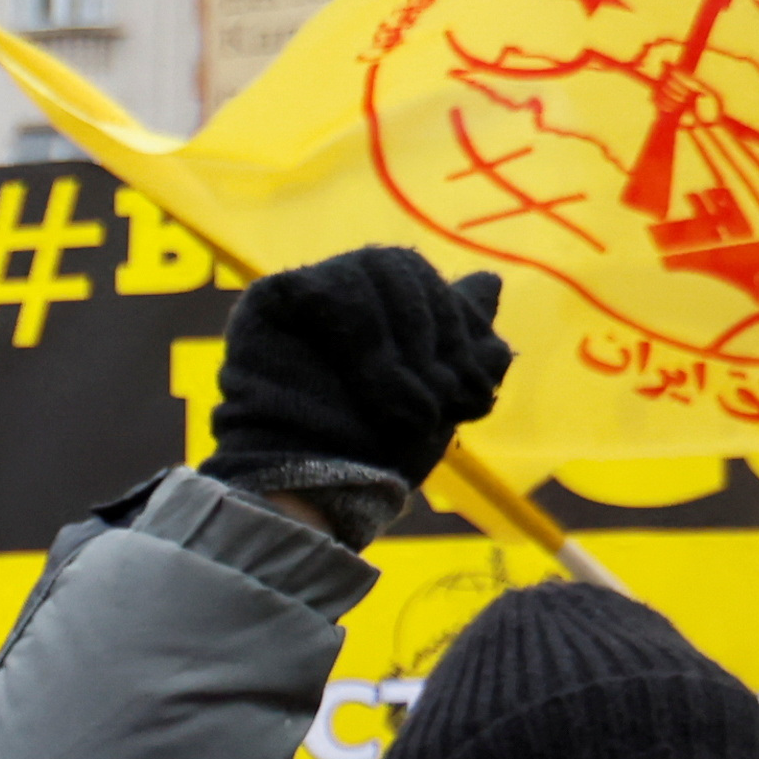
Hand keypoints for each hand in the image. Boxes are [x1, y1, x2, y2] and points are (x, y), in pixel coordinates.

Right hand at [205, 246, 510, 493]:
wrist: (322, 493)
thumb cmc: (380, 455)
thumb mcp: (444, 395)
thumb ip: (467, 340)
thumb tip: (491, 280)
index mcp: (376, 309)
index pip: (427, 279)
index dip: (458, 325)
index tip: (471, 391)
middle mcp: (337, 293)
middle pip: (401, 266)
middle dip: (435, 332)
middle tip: (436, 402)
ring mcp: (298, 295)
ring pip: (369, 270)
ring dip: (399, 345)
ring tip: (403, 408)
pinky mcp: (267, 303)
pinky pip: (326, 285)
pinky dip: (362, 334)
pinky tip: (367, 384)